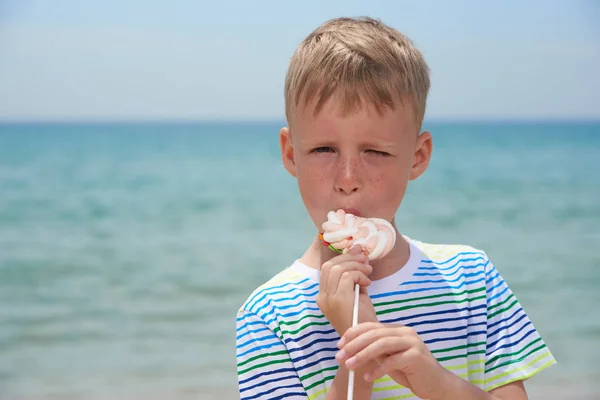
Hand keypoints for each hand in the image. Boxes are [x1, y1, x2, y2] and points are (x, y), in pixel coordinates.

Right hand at [316, 246, 377, 336]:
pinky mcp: (339, 300)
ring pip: (339, 268)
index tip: (359, 257)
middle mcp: (322, 297)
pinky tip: (367, 284)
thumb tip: (358, 248)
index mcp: (323, 296)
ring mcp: (329, 299)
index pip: (327, 268)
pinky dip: (359, 275)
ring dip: (357, 266)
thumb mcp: (357, 293)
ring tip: (368, 272)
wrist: (367, 342)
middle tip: (365, 260)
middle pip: (331, 265)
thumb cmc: (363, 318)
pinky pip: (348, 276)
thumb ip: (355, 273)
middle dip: (349, 258)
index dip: (343, 258)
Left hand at [336, 322, 450, 399]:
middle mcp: (404, 332)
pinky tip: (368, 377)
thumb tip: (351, 348)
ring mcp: (412, 343)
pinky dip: (378, 369)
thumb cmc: (410, 371)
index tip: (339, 344)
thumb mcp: (388, 359)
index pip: (371, 326)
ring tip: (350, 365)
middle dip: (354, 345)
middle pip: (374, 334)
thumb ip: (375, 351)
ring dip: (363, 355)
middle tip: (340, 356)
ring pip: (382, 344)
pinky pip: (392, 361)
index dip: (353, 333)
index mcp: (397, 330)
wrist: (435, 384)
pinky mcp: (416, 356)